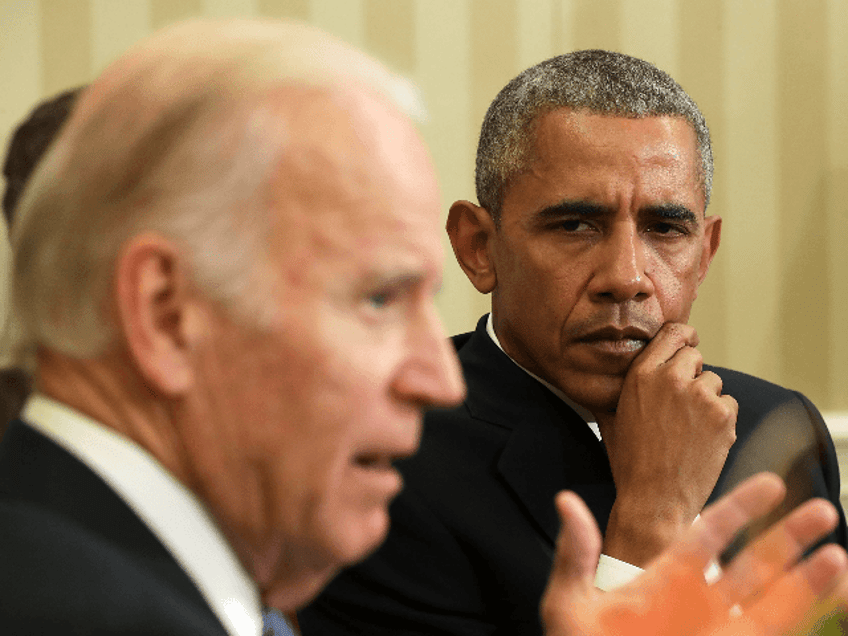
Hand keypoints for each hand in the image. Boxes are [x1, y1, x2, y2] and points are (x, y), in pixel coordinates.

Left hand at [541, 473, 847, 635]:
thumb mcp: (569, 603)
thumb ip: (576, 554)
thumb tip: (567, 501)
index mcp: (664, 578)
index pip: (709, 532)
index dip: (740, 506)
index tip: (771, 484)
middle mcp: (698, 601)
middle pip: (753, 561)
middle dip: (788, 535)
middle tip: (819, 508)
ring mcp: (718, 629)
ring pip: (774, 598)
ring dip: (807, 577)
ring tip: (837, 550)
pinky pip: (777, 627)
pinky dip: (805, 609)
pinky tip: (832, 590)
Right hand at [599, 322, 737, 565]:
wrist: (655, 500)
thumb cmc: (631, 462)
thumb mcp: (611, 419)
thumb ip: (614, 392)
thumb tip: (605, 380)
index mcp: (640, 374)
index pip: (672, 333)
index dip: (684, 337)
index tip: (689, 343)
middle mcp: (670, 378)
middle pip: (695, 356)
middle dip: (693, 375)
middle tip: (683, 404)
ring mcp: (699, 395)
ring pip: (715, 382)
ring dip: (708, 399)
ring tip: (690, 428)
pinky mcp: (723, 415)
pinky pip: (729, 404)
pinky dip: (722, 419)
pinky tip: (703, 439)